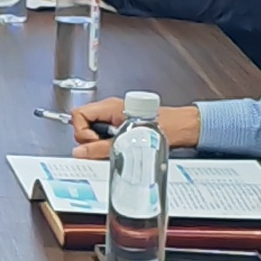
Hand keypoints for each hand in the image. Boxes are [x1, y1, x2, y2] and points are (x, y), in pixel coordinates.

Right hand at [68, 96, 201, 159]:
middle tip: (104, 147)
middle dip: (90, 139)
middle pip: (83, 124)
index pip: (78, 114)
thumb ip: (100, 148)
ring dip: (100, 143)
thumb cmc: (163, 127)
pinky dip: (108, 144)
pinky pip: (105, 134)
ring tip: (116, 147)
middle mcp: (110, 109)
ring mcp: (115, 117)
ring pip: (94, 130)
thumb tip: (81, 153)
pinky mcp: (121, 125)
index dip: (81, 131)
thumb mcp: (126, 141)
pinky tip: (121, 147)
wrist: (181, 128)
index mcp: (109, 107)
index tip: (92, 143)